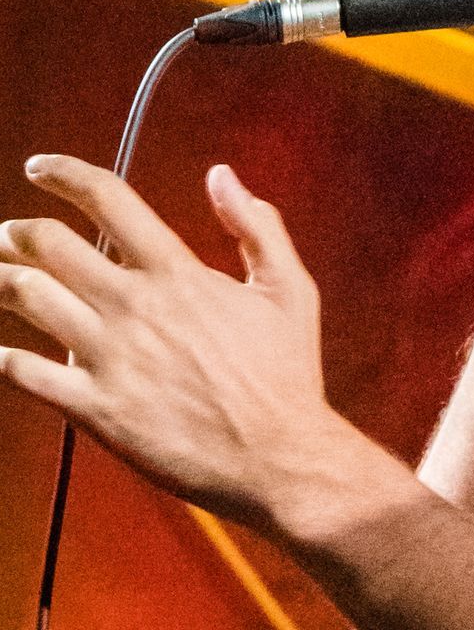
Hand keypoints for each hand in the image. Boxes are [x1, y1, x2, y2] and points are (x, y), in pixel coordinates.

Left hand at [0, 157, 341, 522]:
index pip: (106, 199)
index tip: (41, 168)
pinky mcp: (96, 409)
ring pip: (24, 296)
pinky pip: (22, 371)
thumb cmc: (288, 378)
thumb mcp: (289, 290)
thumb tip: (222, 176)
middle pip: (45, 242)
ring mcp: (111, 358)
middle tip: (9, 237)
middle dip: (14, 232)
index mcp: (178, 274)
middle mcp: (136, 307)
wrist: (282, 461)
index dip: (64, 173)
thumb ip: (257, 226)